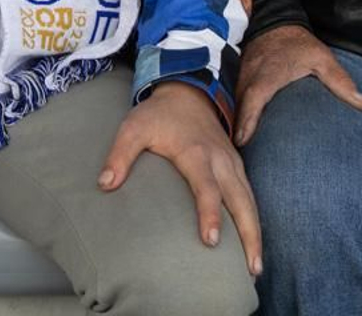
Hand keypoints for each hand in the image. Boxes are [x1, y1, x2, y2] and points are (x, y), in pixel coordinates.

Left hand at [100, 82, 262, 277]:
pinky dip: (254, 219)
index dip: (210, 214)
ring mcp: (232, 163)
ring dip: (256, 232)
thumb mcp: (133, 127)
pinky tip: (254, 242)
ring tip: (257, 267)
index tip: (212, 241)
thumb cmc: (157, 114)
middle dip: (249, 234)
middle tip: (252, 268)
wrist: (186, 92)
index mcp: (196, 152)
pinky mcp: (236, 165)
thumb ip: (120, 155)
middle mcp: (220, 160)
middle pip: (240, 200)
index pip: (206, 188)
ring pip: (250, 201)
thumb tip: (104, 185)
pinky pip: (250, 195)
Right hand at [234, 25, 361, 146]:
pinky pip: (235, 98)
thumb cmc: (300, 44)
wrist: (277, 23)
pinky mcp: (241, 77)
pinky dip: (237, 113)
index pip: (255, 98)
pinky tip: (240, 129)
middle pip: (240, 105)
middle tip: (240, 150)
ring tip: (239, 147)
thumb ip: (340, 81)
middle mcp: (252, 77)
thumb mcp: (322, 58)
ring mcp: (243, 76)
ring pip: (235, 102)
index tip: (242, 140)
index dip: (247, 119)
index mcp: (270, 75)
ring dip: (236, 122)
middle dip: (238, 127)